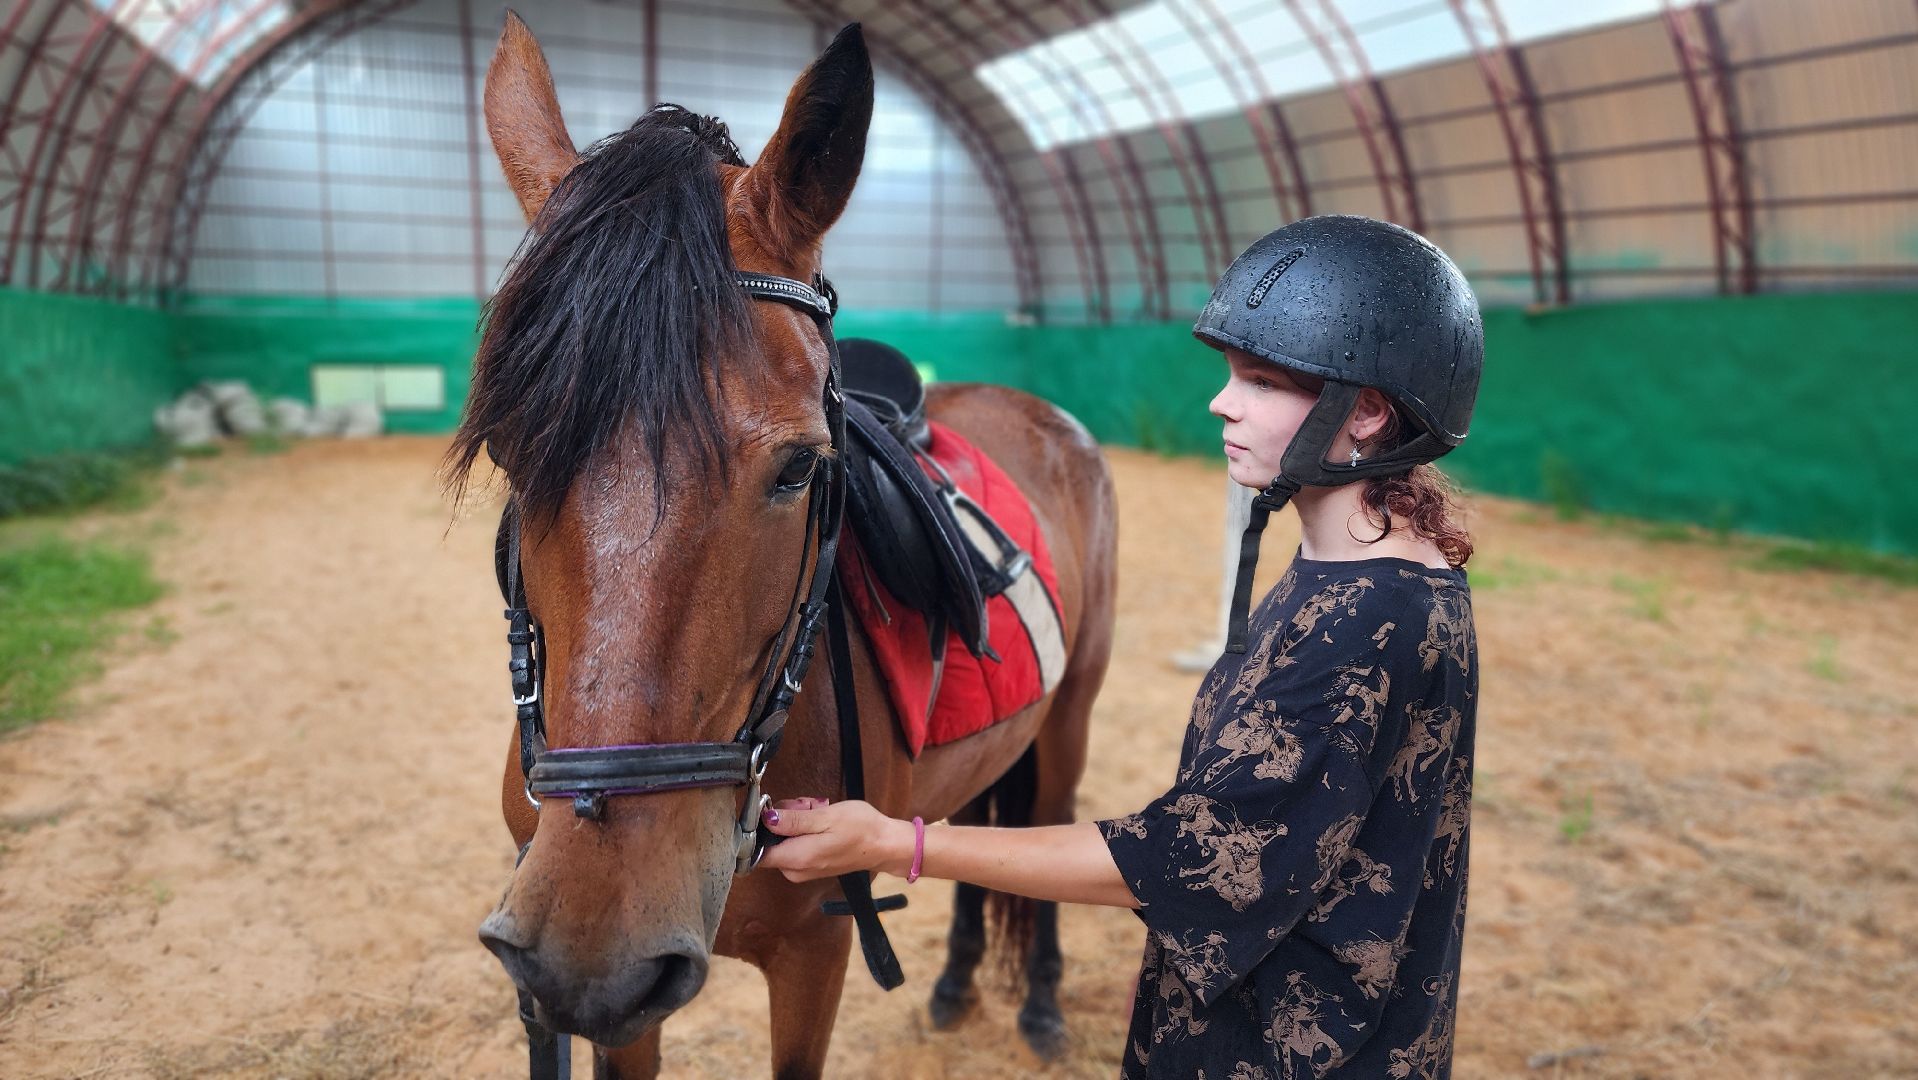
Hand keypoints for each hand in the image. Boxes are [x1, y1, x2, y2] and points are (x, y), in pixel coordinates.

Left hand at [756, 798, 914, 882]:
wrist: (884, 845)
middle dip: (783, 818)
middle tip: (807, 806)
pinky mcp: (811, 864)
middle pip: (770, 841)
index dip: (759, 828)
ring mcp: (803, 869)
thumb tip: (765, 819)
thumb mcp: (825, 818)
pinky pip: (796, 843)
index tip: (774, 810)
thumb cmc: (860, 829)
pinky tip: (821, 819)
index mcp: (796, 859)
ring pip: (783, 839)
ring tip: (817, 810)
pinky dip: (804, 829)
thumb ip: (793, 821)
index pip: (755, 851)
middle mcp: (795, 870)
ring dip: (796, 820)